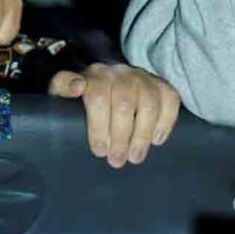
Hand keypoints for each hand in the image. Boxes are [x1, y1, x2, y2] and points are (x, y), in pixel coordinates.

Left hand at [49, 63, 180, 168]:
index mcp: (96, 75)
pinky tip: (157, 140)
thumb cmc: (83, 100)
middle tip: (116, 160)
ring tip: (135, 157)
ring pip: (148, 103)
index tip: (99, 150)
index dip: (98, 125)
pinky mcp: (161, 86)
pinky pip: (170, 100)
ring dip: (142, 134)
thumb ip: (63, 86)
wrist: (106, 89)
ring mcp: (143, 78)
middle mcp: (121, 73)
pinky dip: (166, 122)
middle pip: (124, 103)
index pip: (98, 95)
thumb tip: (78, 86)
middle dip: (120, 136)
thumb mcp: (65, 94)